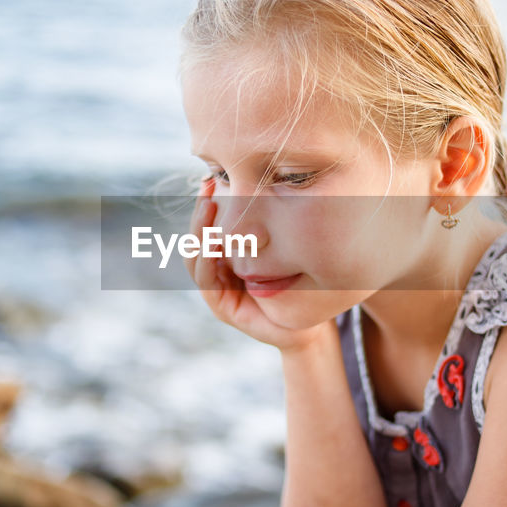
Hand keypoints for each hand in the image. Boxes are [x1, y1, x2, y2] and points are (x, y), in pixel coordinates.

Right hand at [184, 177, 333, 352]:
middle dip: (202, 210)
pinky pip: (206, 280)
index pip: (212, 225)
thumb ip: (277, 229)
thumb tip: (279, 184)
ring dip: (200, 230)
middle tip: (208, 185)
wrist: (308, 329)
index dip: (209, 201)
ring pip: (197, 256)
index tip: (212, 177)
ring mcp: (218, 288)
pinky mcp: (222, 306)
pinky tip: (213, 241)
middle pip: (200, 236)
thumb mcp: (289, 251)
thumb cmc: (301, 287)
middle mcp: (220, 270)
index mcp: (231, 255)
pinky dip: (206, 260)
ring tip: (209, 207)